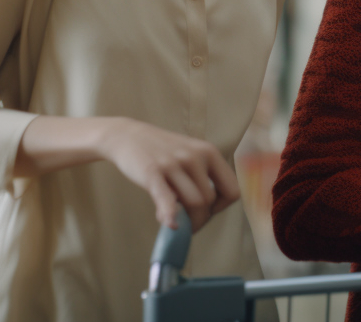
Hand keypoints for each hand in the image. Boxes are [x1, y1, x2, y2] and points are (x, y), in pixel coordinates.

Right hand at [101, 118, 240, 231]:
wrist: (128, 135)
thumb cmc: (162, 152)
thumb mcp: (190, 156)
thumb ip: (199, 182)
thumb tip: (200, 218)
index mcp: (209, 152)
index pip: (232, 190)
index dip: (220, 207)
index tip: (205, 210)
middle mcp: (195, 156)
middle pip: (209, 201)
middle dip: (199, 219)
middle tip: (186, 223)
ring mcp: (174, 163)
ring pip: (194, 204)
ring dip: (187, 222)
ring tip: (175, 222)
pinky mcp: (152, 172)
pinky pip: (167, 198)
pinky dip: (171, 214)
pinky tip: (170, 225)